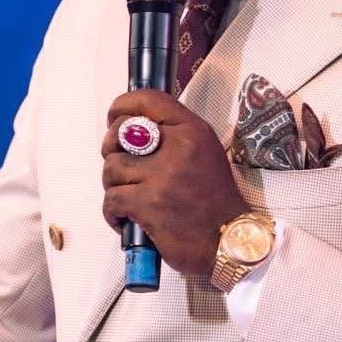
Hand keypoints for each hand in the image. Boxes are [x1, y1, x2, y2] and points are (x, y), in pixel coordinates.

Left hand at [102, 90, 248, 277]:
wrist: (229, 240)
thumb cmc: (215, 200)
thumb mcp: (205, 153)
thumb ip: (174, 137)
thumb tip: (132, 131)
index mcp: (192, 131)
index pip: (148, 100)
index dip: (122, 106)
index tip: (114, 118)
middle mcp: (177, 147)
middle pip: (120, 132)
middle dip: (112, 150)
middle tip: (122, 168)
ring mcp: (161, 176)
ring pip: (111, 168)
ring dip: (114, 185)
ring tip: (130, 198)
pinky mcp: (148, 203)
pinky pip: (111, 199)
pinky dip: (113, 213)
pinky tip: (127, 219)